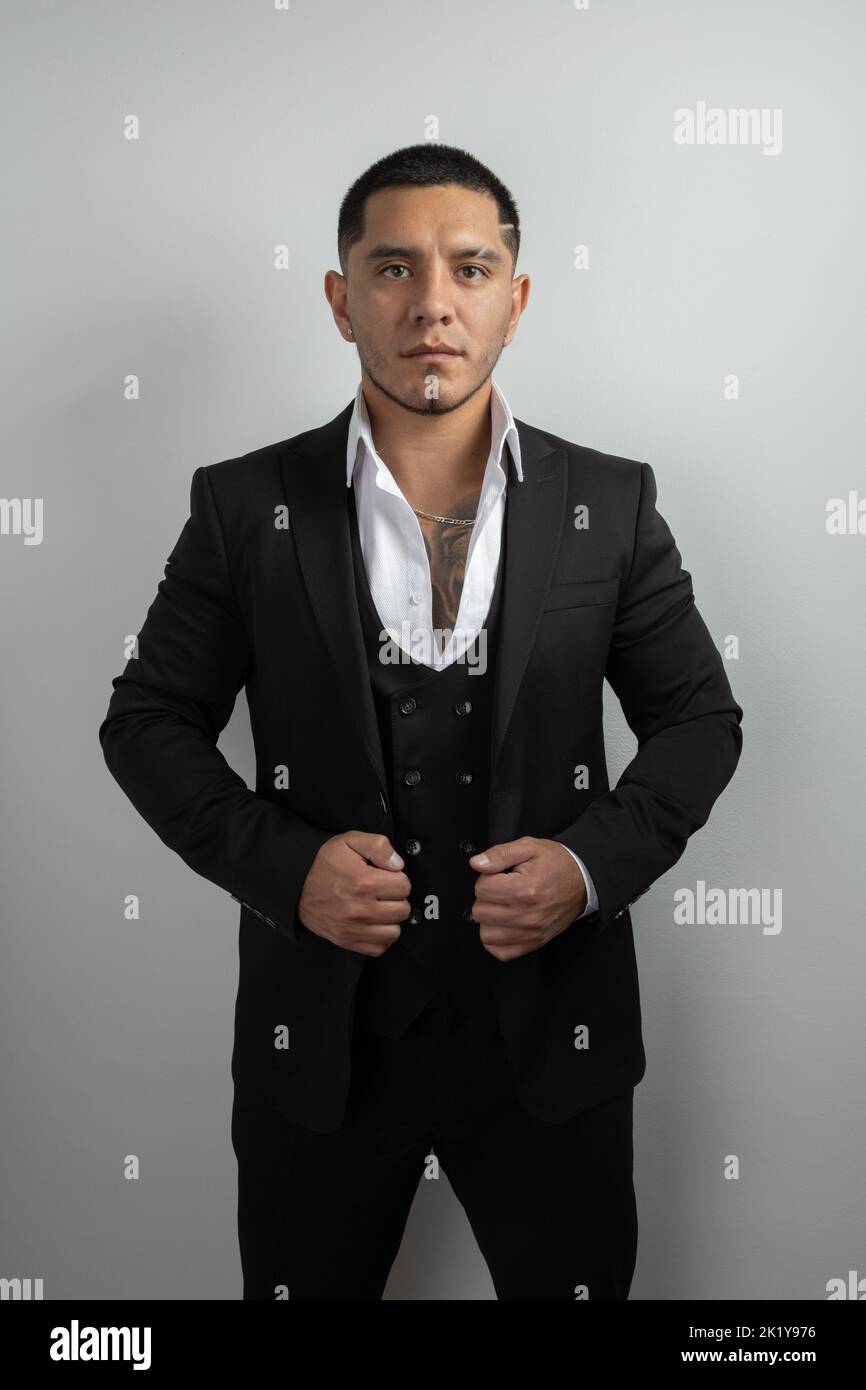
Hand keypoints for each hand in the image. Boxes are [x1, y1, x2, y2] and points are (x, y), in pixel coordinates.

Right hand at [297, 831, 411, 955]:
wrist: (296, 886)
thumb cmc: (324, 864)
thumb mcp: (350, 841)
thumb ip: (379, 846)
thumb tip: (398, 864)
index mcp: (363, 882)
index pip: (404, 886)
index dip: (397, 878)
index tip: (386, 877)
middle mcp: (359, 909)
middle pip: (403, 910)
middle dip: (396, 898)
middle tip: (382, 892)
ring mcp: (353, 929)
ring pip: (394, 932)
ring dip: (390, 920)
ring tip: (379, 908)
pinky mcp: (347, 941)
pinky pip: (379, 948)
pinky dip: (379, 937)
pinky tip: (372, 922)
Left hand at [468, 837, 587, 960]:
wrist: (583, 880)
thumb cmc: (556, 864)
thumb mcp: (529, 847)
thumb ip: (500, 854)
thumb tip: (477, 863)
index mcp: (525, 889)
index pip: (481, 889)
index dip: (486, 878)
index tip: (499, 876)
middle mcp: (528, 915)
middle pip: (480, 912)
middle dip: (486, 898)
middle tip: (502, 889)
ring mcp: (531, 932)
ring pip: (486, 934)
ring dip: (489, 920)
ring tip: (503, 906)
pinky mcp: (534, 943)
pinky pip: (500, 952)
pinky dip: (497, 940)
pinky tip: (504, 924)